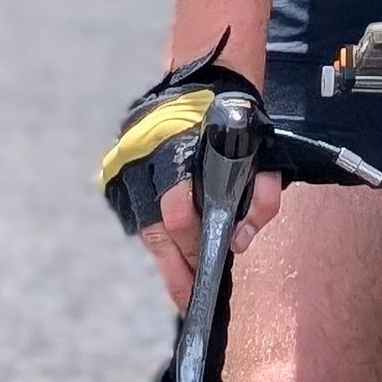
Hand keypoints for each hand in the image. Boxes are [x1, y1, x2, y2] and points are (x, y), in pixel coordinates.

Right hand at [98, 36, 280, 305]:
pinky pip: (137, 217)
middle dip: (176, 270)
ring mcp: (128, 169)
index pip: (178, 216)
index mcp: (179, 155)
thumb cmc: (236, 125)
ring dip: (165, 257)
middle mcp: (145, 163)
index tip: (206, 276)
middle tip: (190, 300)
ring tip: (184, 282)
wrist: (205, 81)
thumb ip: (259, 199)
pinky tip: (174, 250)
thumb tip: (239, 243)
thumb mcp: (262, 153)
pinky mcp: (119, 173)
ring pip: (144, 230)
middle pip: (156, 234)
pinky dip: (156, 236)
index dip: (192, 249)